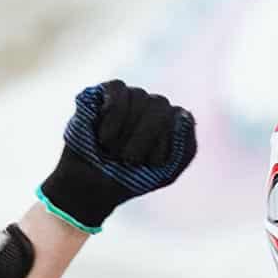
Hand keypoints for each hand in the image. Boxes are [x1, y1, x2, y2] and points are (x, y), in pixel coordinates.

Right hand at [36, 80, 196, 232]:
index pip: (180, 117)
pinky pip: (118, 90)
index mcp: (172, 122)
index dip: (162, 143)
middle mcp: (153, 106)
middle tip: (127, 160)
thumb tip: (186, 116)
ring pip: (139, 96)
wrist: (91, 187)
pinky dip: (113, 115)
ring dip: (124, 131)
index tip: (149, 164)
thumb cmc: (129, 178)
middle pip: (159, 105)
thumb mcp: (166, 173)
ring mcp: (131, 97)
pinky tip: (104, 136)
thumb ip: (186, 147)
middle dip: (142, 138)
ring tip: (111, 150)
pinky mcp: (106, 92)